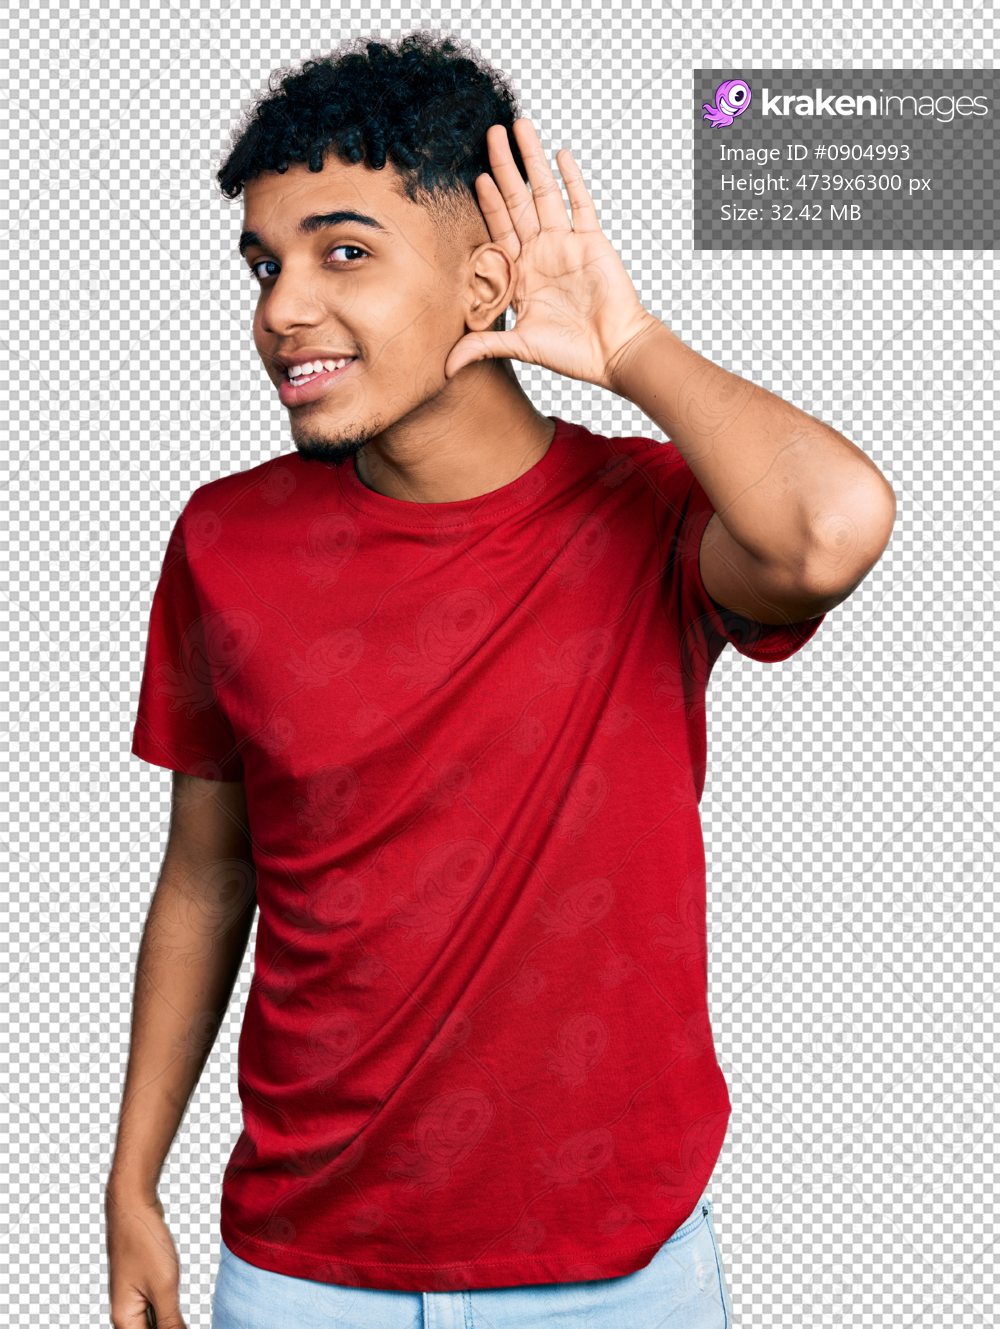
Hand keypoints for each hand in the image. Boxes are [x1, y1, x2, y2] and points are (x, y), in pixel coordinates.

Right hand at [106, 1188, 186, 1328]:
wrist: (133, 1206)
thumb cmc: (142, 1241)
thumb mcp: (163, 1286)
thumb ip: (170, 1321)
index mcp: (125, 1319)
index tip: (183, 1324)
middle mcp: (126, 1313)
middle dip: (171, 1327)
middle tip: (185, 1318)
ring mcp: (135, 1298)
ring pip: (155, 1322)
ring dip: (172, 1322)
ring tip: (183, 1309)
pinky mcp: (144, 1285)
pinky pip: (157, 1307)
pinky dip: (170, 1310)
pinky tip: (181, 1306)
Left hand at [445, 117, 660, 388]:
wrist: (612, 352)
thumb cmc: (570, 352)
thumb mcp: (519, 346)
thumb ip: (482, 346)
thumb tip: (446, 368)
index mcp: (521, 273)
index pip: (499, 229)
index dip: (487, 202)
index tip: (475, 177)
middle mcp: (541, 252)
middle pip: (517, 200)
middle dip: (504, 166)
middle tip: (490, 132)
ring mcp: (566, 243)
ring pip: (545, 192)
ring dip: (532, 160)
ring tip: (520, 127)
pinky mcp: (591, 241)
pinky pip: (579, 204)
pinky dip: (571, 179)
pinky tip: (560, 154)